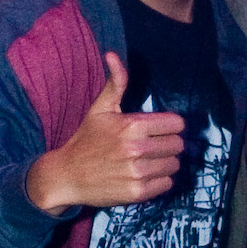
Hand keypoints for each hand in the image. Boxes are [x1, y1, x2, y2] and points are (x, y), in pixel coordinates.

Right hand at [26, 53, 183, 213]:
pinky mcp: (139, 192)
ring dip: (164, 162)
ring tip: (148, 160)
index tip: (159, 128)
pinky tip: (144, 174)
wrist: (68, 174)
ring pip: (174, 165)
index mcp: (131, 125)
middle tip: (152, 145)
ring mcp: (138, 172)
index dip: (169, 125)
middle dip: (168, 143)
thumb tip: (113, 55)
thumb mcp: (99, 109)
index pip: (176, 124)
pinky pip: (166, 184)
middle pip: (178, 145)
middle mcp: (137, 148)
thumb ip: (115, 83)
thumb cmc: (86, 139)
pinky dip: (159, 180)